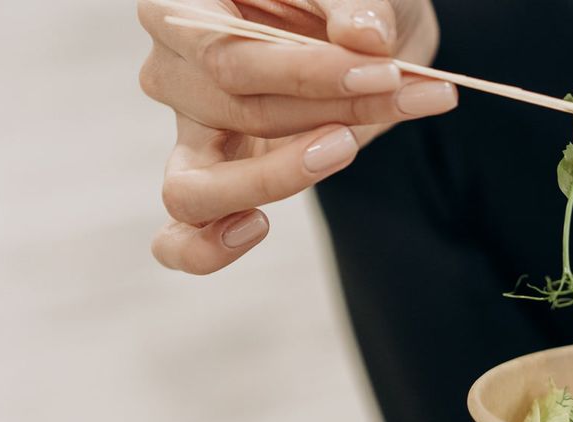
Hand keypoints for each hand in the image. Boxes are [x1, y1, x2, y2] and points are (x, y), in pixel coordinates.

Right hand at [135, 0, 453, 273]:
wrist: (367, 36)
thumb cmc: (351, 2)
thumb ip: (357, 5)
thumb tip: (364, 40)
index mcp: (185, 6)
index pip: (228, 54)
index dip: (305, 71)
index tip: (384, 74)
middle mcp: (171, 69)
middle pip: (236, 110)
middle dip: (331, 110)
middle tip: (401, 93)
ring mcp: (187, 131)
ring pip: (197, 186)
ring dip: (280, 176)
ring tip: (346, 148)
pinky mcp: (211, 180)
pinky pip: (181, 236)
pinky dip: (207, 246)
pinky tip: (258, 227)